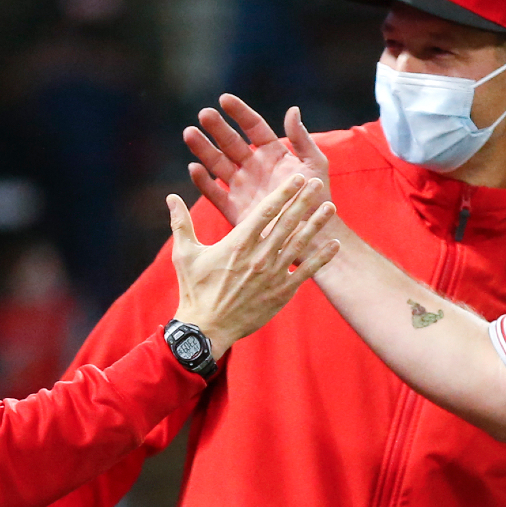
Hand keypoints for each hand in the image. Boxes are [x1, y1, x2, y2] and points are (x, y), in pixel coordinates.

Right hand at [168, 174, 337, 352]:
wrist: (207, 328)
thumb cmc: (194, 289)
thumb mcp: (184, 254)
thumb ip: (181, 223)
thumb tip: (171, 197)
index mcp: (237, 243)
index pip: (265, 212)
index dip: (283, 193)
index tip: (296, 178)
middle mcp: (258, 256)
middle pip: (287, 222)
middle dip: (304, 201)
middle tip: (318, 183)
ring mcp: (272, 274)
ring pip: (299, 243)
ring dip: (316, 224)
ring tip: (331, 207)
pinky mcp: (281, 292)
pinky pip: (305, 272)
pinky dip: (321, 258)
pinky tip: (334, 245)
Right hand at [185, 94, 330, 226]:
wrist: (313, 235)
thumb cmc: (318, 199)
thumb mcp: (315, 166)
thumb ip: (302, 139)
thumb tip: (292, 110)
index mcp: (272, 154)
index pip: (253, 127)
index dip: (239, 113)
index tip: (224, 99)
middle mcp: (254, 168)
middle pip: (231, 143)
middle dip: (217, 128)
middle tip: (203, 114)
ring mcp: (243, 188)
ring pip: (218, 164)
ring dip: (204, 149)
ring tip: (190, 133)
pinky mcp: (235, 210)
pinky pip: (215, 194)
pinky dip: (204, 182)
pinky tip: (194, 168)